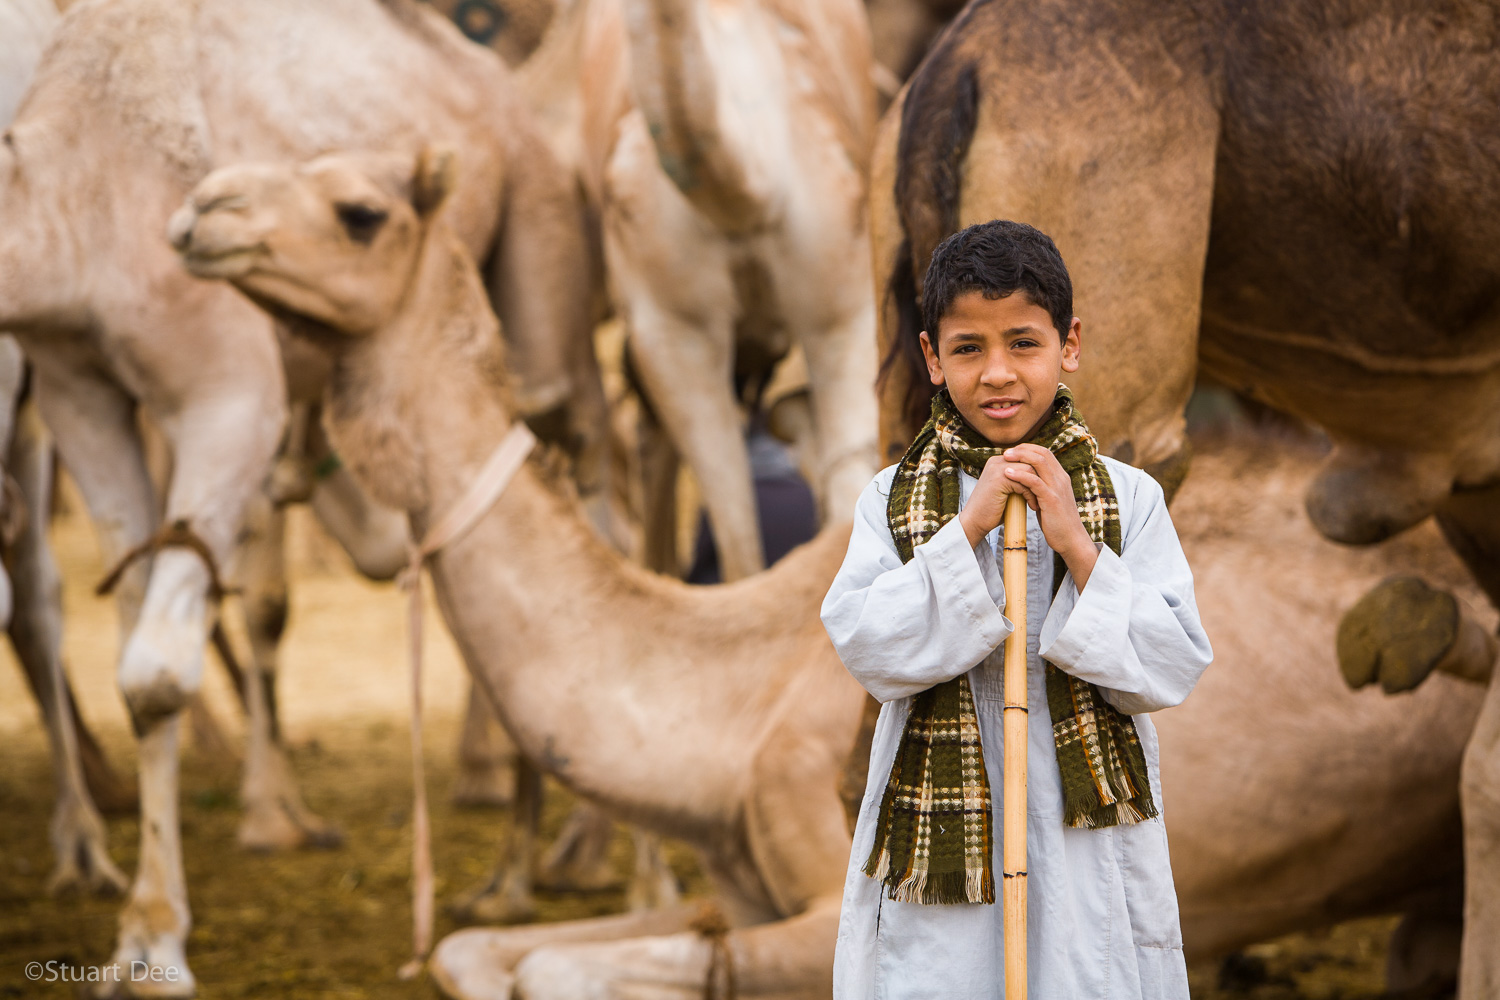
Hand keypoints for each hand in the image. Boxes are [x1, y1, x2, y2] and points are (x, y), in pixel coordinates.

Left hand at [958, 446, 1099, 589]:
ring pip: (1039, 463)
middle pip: (1042, 453)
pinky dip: (1020, 475)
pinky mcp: (1052, 499)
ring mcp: (1057, 488)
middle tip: (1006, 451)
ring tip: (1004, 457)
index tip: (1013, 451)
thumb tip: (1026, 483)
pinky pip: (1035, 482)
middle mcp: (1061, 479)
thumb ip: (1041, 489)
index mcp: (1060, 477)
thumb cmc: (1057, 522)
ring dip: (1020, 457)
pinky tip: (1007, 473)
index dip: (1028, 448)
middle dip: (1023, 449)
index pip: (1045, 453)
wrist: (1071, 539)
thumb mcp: (1050, 500)